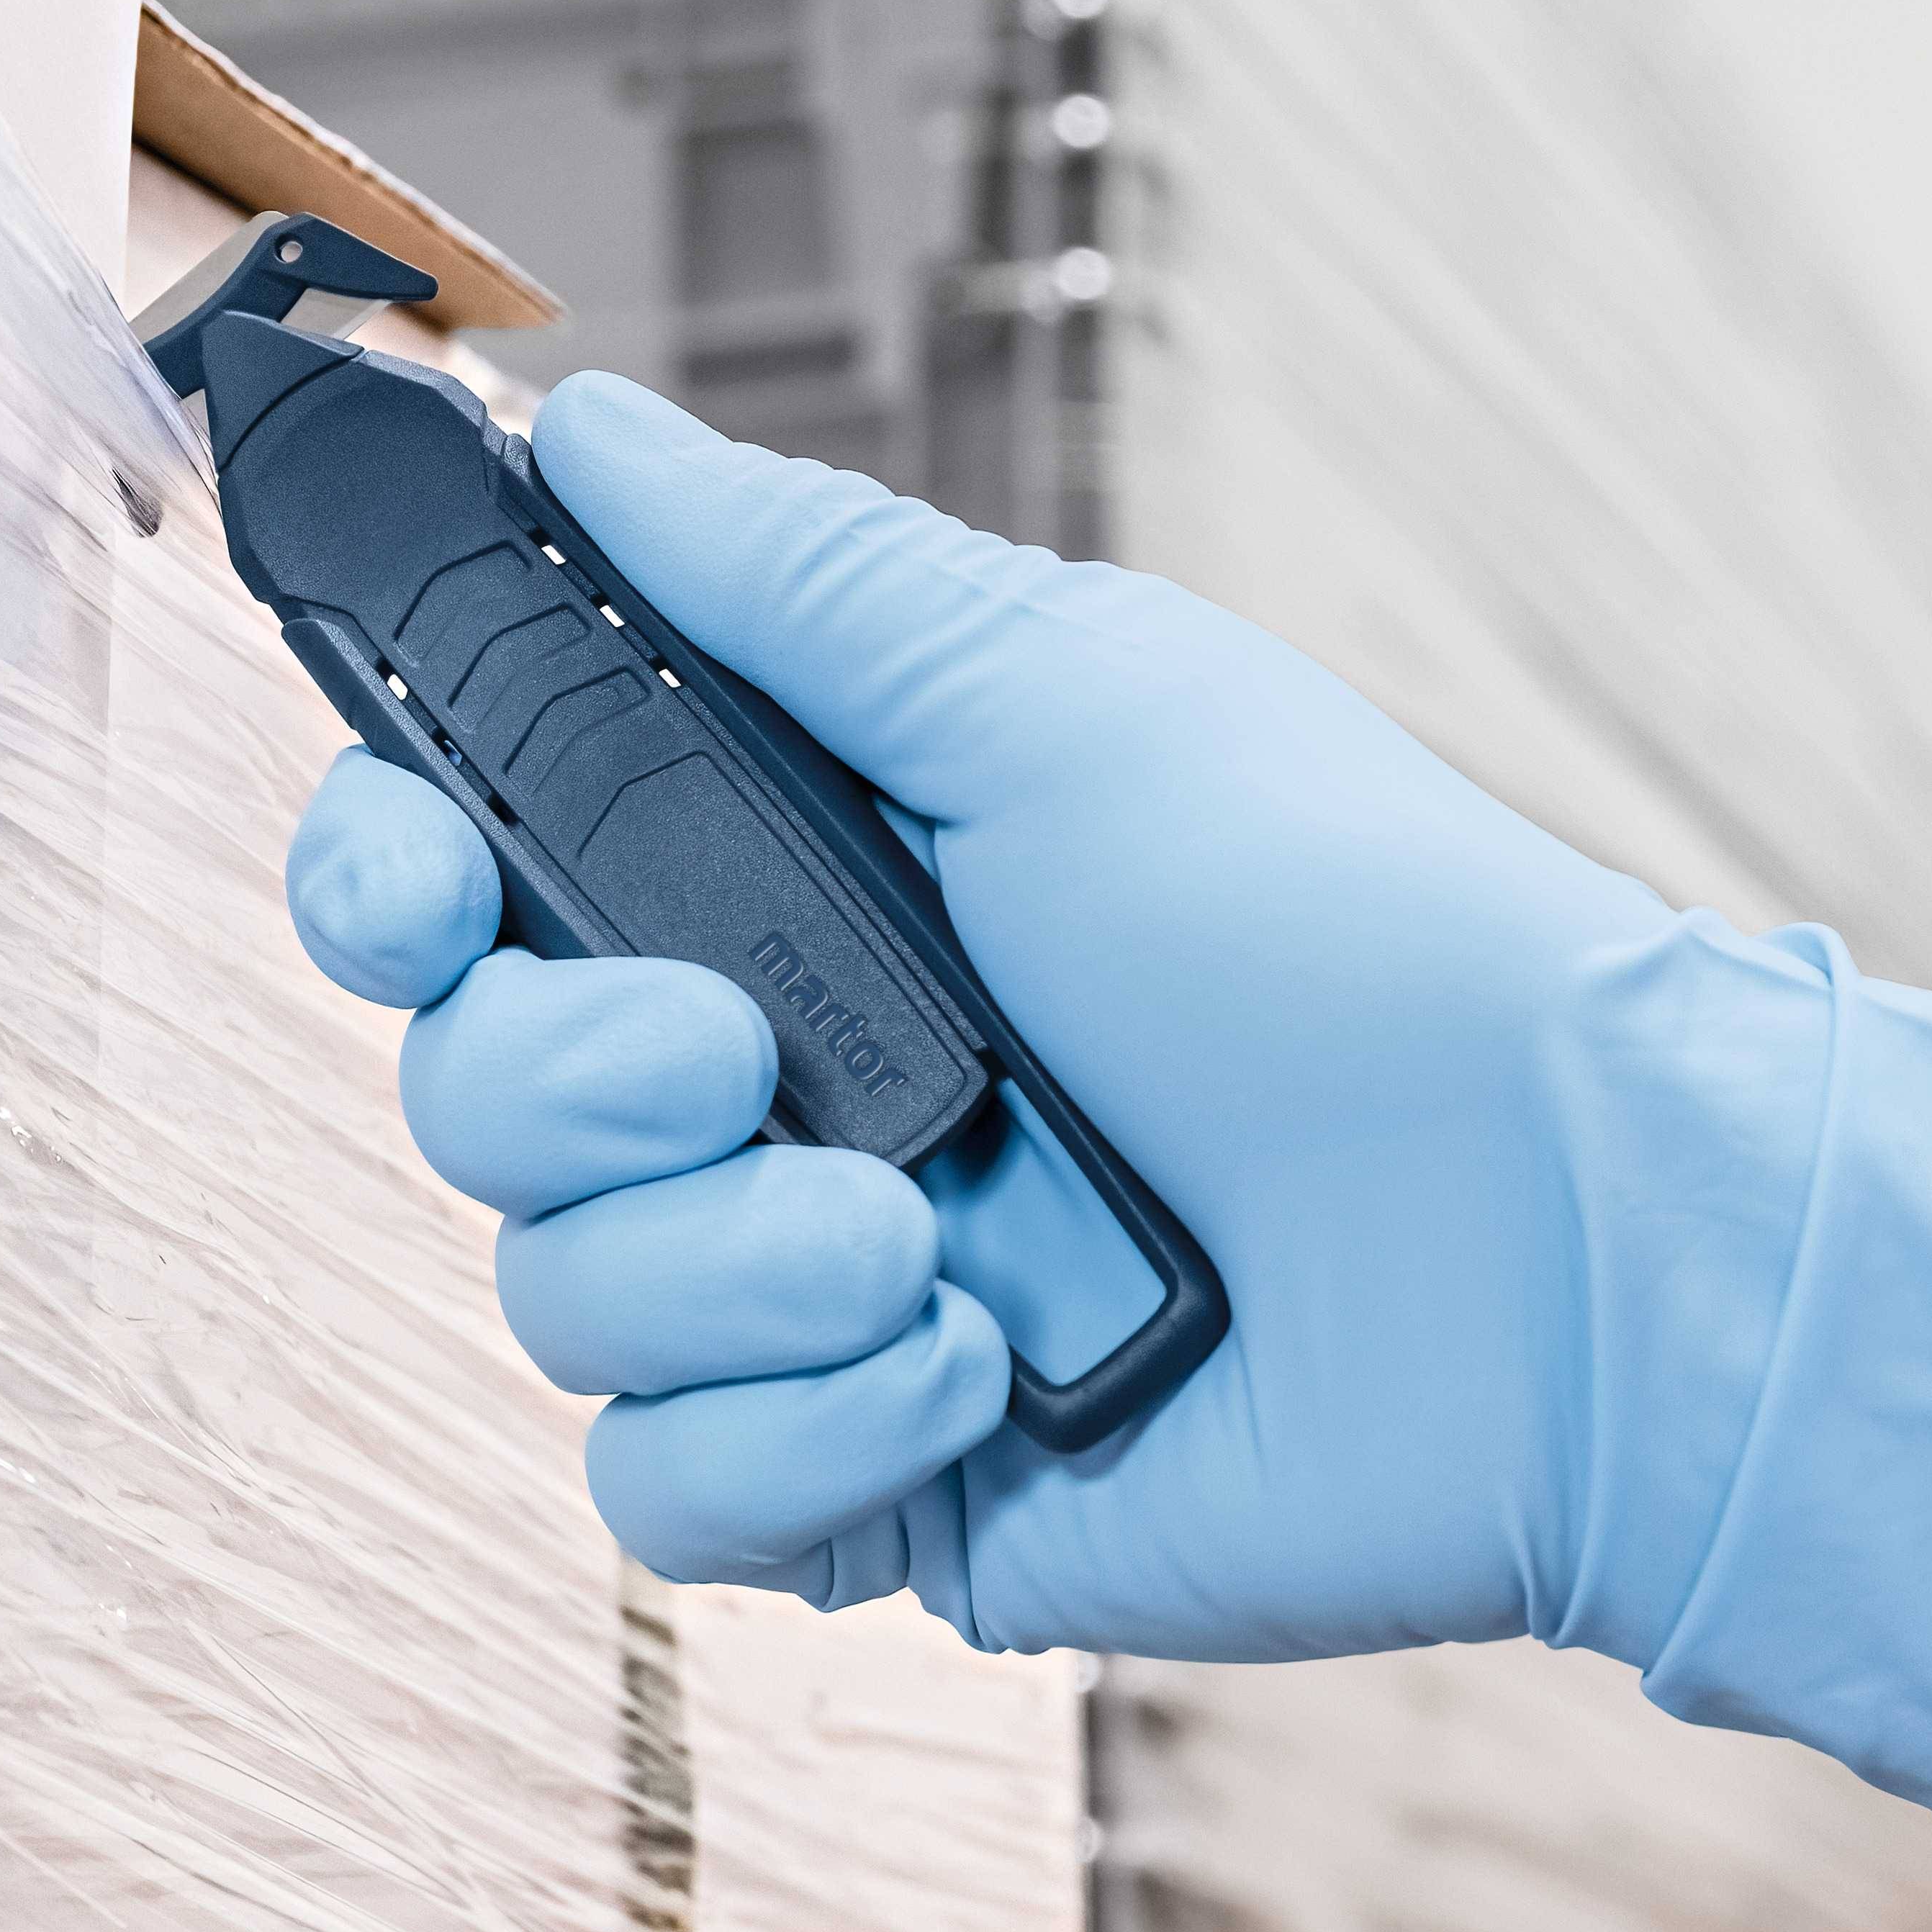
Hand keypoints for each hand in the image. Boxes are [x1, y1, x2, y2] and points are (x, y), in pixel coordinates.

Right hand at [284, 378, 1931, 1903]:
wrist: (1549, 1239)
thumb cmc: (1344, 929)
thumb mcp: (1054, 692)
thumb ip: (782, 578)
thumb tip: (574, 430)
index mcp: (793, 881)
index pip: (467, 882)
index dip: (382, 881)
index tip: (416, 884)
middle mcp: (778, 1082)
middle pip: (470, 1100)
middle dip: (567, 1081)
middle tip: (742, 1059)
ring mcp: (813, 1291)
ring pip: (556, 1310)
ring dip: (727, 1269)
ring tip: (931, 1240)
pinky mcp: (874, 1486)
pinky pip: (667, 1501)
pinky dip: (801, 1437)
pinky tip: (970, 1371)